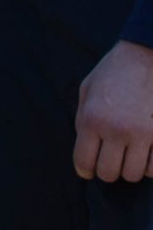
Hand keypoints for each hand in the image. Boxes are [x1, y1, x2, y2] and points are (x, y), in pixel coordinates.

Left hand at [75, 39, 152, 181]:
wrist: (146, 54)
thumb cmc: (113, 72)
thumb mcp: (87, 90)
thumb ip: (83, 121)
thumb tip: (85, 151)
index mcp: (93, 118)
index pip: (84, 162)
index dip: (85, 170)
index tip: (88, 169)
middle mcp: (116, 129)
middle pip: (109, 174)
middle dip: (107, 170)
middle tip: (110, 159)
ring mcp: (143, 133)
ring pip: (133, 175)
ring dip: (130, 167)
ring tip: (129, 154)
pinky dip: (150, 165)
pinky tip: (146, 153)